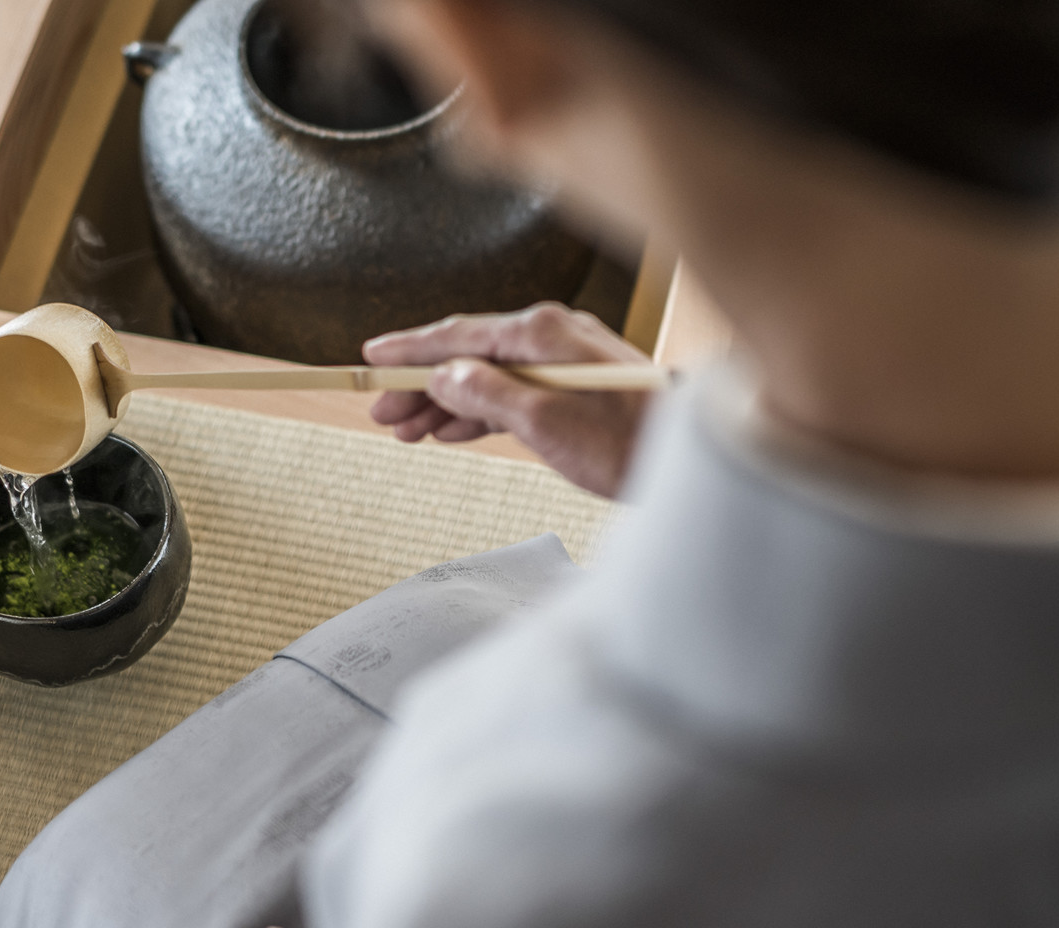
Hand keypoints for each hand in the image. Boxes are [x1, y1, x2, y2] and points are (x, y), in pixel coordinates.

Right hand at [365, 302, 655, 497]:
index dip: (409, 349)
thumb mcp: (542, 422)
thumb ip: (485, 394)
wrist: (687, 461)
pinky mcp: (573, 389)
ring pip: (487, 377)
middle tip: (380, 413)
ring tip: (407, 430)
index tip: (370, 359)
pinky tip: (452, 432)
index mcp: (540, 334)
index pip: (458, 335)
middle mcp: (551, 337)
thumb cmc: (625, 442)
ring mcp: (563, 362)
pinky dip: (478, 413)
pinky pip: (511, 393)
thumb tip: (443, 376)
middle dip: (420, 385)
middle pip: (468, 356)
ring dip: (445, 404)